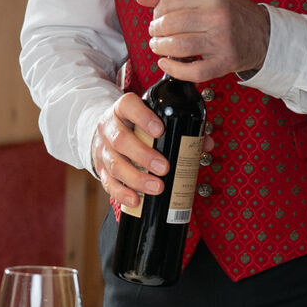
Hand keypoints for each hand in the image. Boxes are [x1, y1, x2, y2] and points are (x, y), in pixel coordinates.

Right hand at [91, 95, 210, 210]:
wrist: (105, 132)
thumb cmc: (133, 126)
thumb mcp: (148, 118)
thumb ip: (178, 128)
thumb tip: (205, 143)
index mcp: (122, 110)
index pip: (127, 106)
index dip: (142, 117)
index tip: (160, 130)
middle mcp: (108, 128)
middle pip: (120, 140)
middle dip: (143, 155)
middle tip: (164, 167)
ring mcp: (102, 150)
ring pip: (114, 164)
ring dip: (136, 178)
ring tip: (157, 187)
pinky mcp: (100, 169)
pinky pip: (108, 183)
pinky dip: (122, 193)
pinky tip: (136, 200)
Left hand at [137, 0, 270, 81]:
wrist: (263, 34)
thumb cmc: (231, 13)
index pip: (170, 1)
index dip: (157, 10)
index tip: (158, 15)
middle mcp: (218, 16)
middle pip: (171, 24)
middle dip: (156, 30)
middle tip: (156, 32)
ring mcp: (222, 41)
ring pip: (179, 47)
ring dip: (160, 48)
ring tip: (158, 46)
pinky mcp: (224, 63)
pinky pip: (193, 71)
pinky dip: (174, 69)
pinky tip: (166, 63)